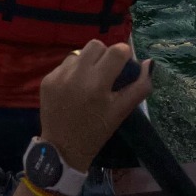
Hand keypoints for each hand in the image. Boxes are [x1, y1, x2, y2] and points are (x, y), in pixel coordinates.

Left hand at [38, 41, 153, 173]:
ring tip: (89, 81)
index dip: (124, 54)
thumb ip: (139, 87)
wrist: (62, 150)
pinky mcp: (47, 79)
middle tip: (106, 73)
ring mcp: (59, 75)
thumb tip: (148, 63)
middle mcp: (77, 75)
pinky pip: (65, 64)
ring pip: (80, 53)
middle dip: (105, 55)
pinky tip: (74, 89)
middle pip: (97, 45)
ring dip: (88, 62)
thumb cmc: (96, 132)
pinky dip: (73, 72)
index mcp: (98, 84)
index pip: (116, 51)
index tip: (123, 66)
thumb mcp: (121, 112)